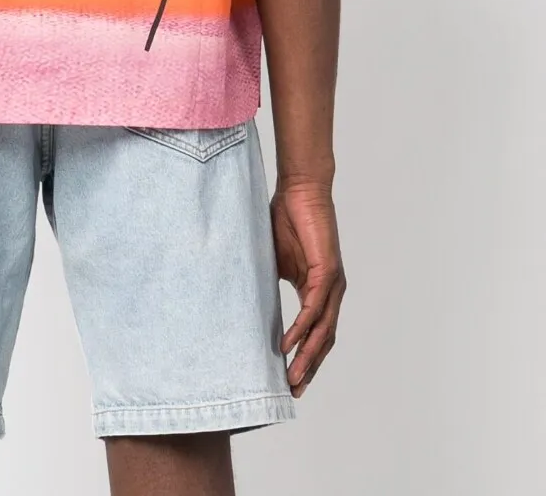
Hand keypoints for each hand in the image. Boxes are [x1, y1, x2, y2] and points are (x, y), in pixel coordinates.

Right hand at [272, 181, 345, 396]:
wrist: (300, 190)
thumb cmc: (287, 220)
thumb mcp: (275, 261)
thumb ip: (270, 284)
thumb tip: (250, 305)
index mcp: (317, 290)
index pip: (316, 333)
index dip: (306, 357)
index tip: (291, 380)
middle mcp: (330, 291)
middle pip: (324, 340)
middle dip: (309, 367)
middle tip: (293, 392)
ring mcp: (332, 283)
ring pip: (323, 330)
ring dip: (307, 357)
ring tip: (292, 378)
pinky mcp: (328, 272)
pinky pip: (315, 309)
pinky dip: (302, 329)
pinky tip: (288, 345)